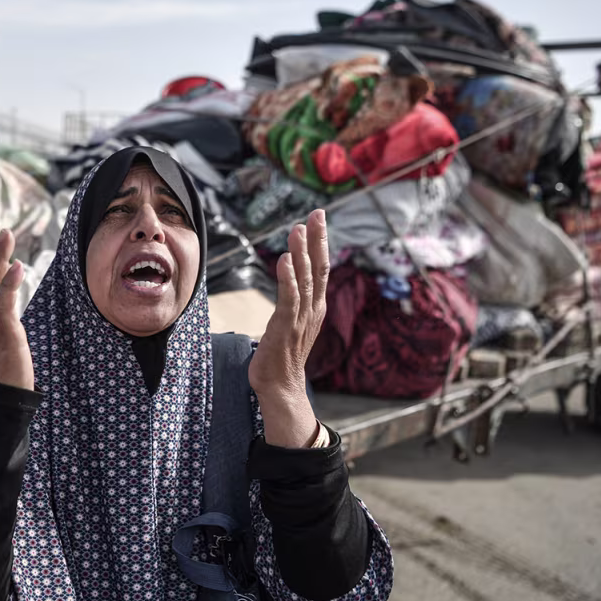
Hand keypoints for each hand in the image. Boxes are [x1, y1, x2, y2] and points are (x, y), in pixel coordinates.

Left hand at [249, 209, 328, 446]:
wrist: (280, 387)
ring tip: (298, 229)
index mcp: (314, 306)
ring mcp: (300, 319)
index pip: (320, 268)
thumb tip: (290, 281)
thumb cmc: (282, 355)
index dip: (320, 242)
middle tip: (317, 213)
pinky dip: (288, 280)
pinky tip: (286, 261)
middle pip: (318, 268)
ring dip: (301, 253)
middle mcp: (312, 309)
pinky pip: (289, 300)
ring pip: (304, 280)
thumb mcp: (292, 322)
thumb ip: (294, 302)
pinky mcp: (285, 328)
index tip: (318, 218)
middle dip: (317, 240)